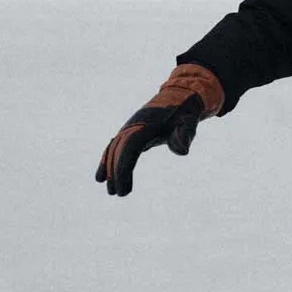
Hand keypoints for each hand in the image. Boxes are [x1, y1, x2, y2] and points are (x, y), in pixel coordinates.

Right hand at [95, 64, 222, 196]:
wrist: (179, 97)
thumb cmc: (184, 113)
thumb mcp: (190, 121)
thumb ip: (186, 134)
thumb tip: (182, 151)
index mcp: (146, 123)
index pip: (130, 146)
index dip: (123, 166)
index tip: (123, 185)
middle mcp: (133, 125)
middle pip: (119, 150)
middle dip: (115, 172)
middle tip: (117, 194)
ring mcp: (130, 127)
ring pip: (114, 149)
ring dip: (109, 169)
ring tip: (111, 191)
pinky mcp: (130, 132)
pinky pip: (115, 147)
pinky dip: (107, 160)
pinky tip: (101, 177)